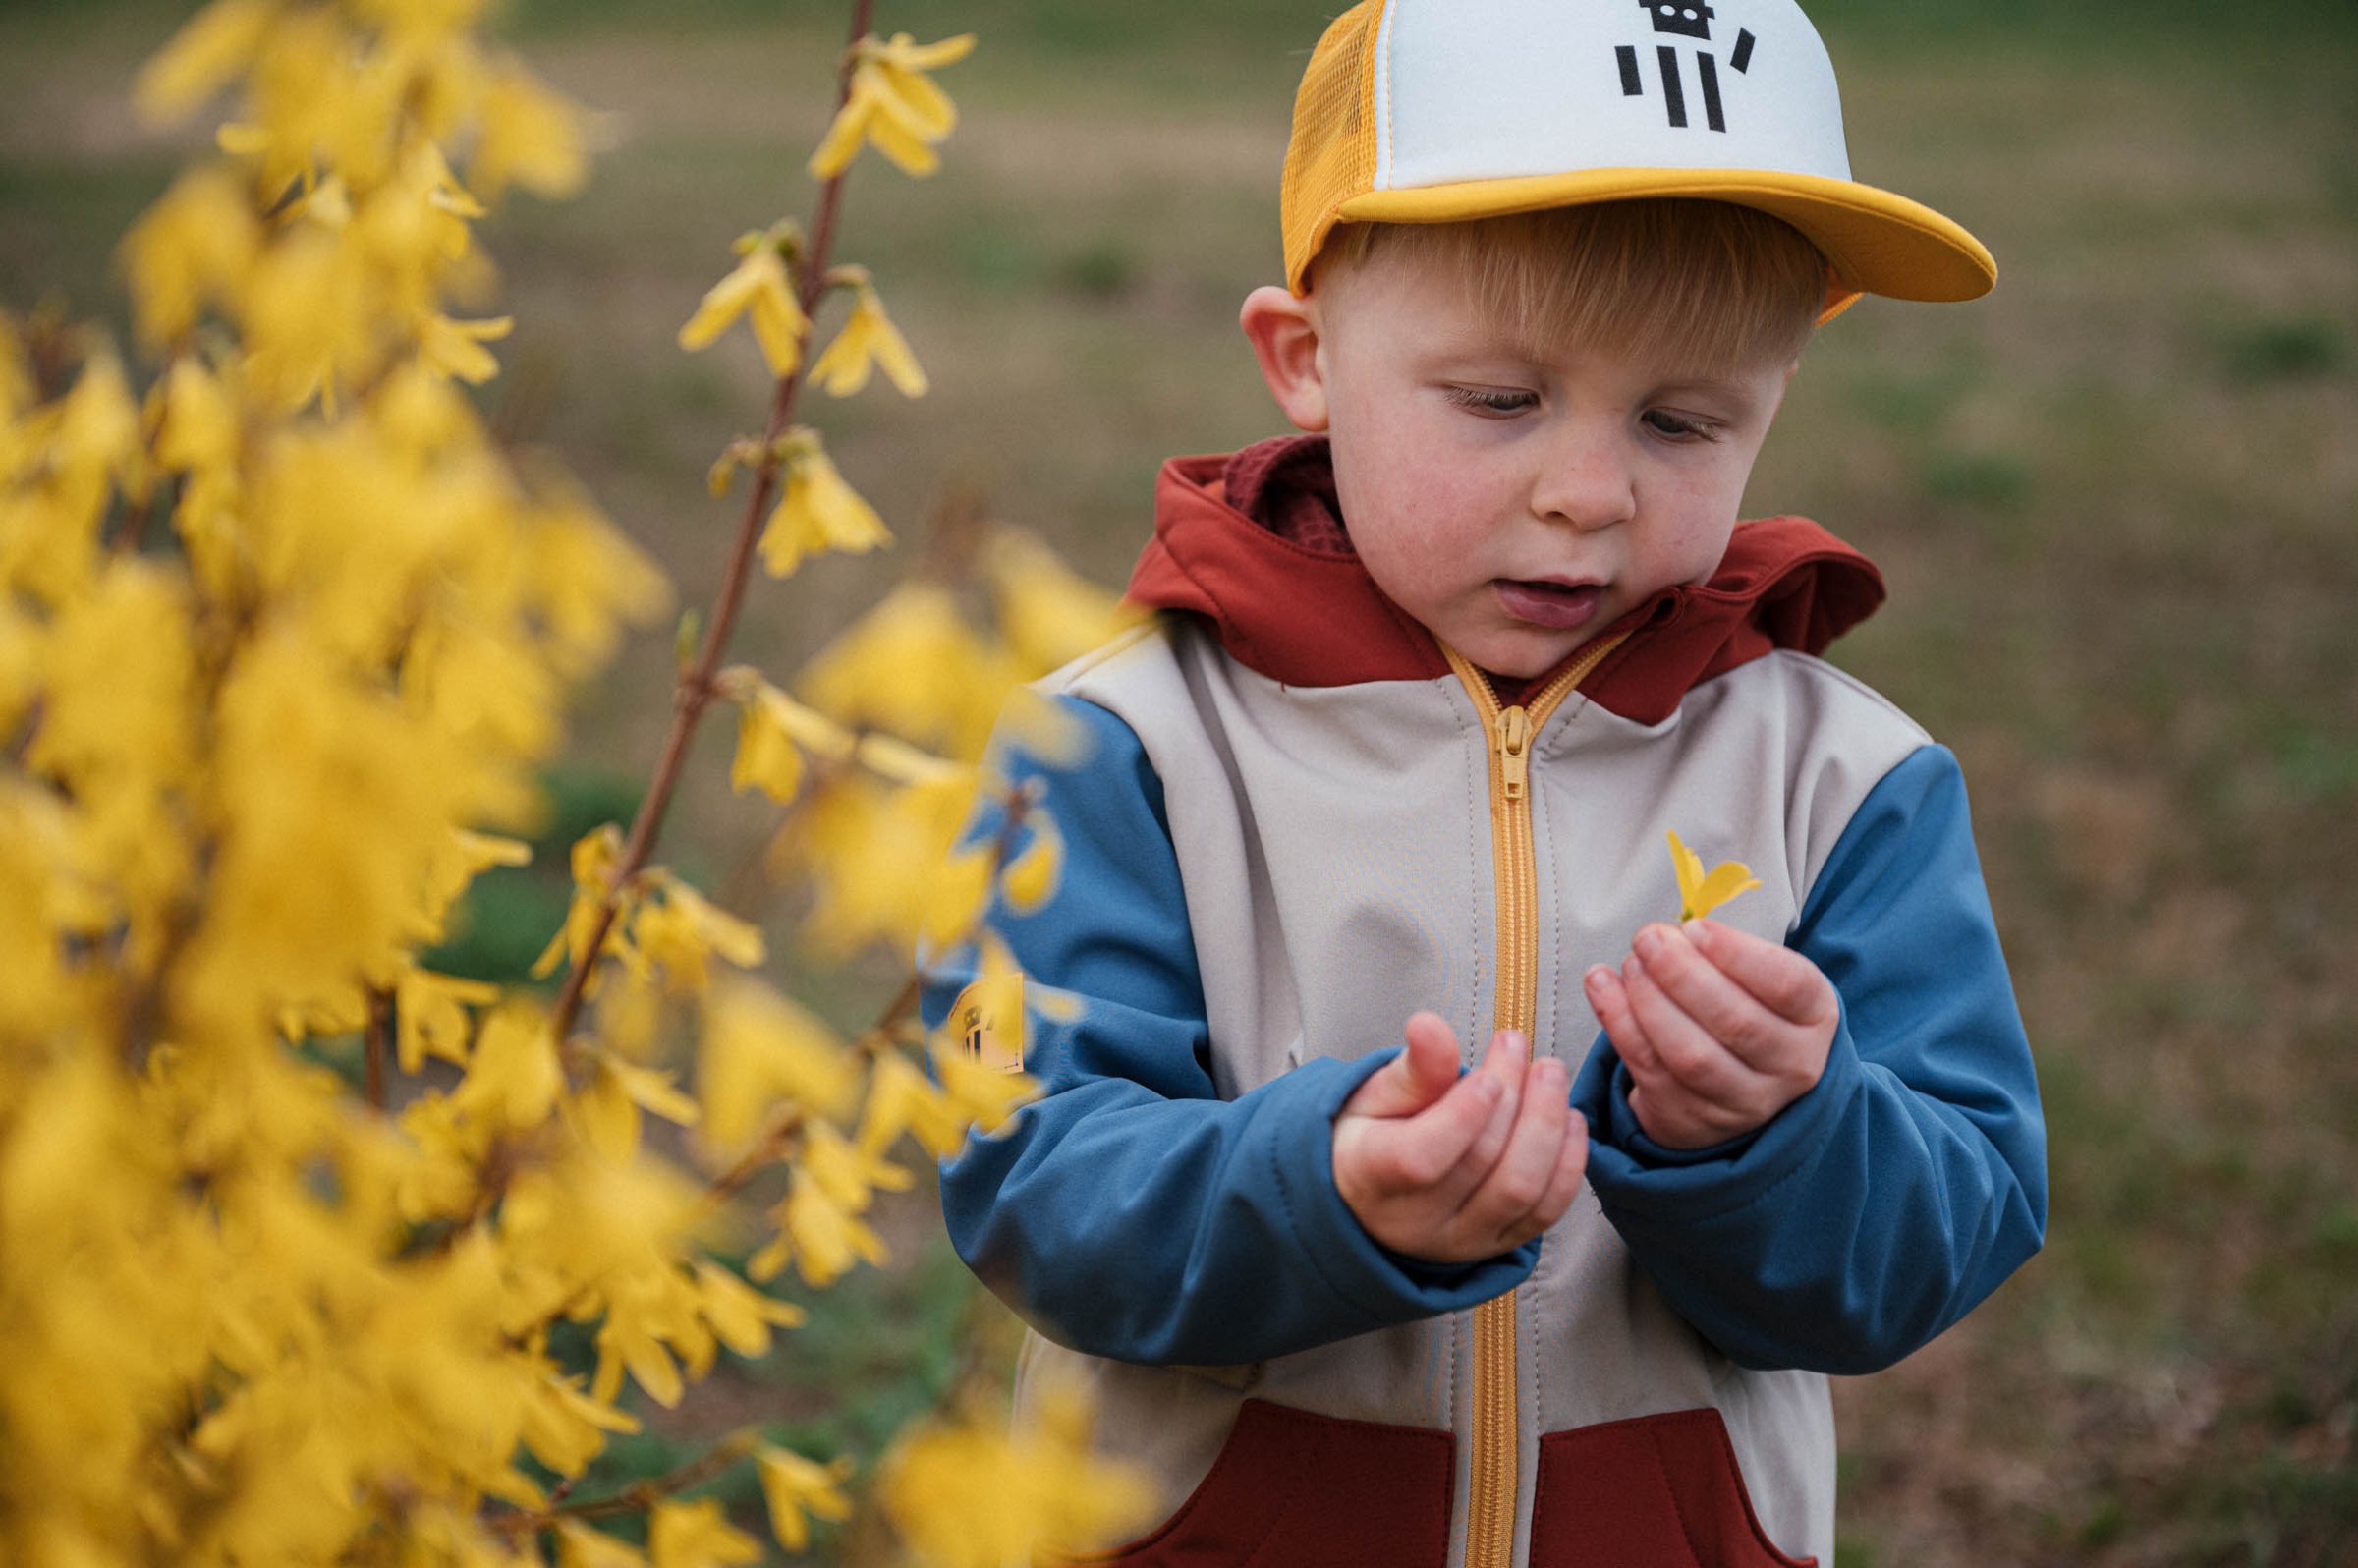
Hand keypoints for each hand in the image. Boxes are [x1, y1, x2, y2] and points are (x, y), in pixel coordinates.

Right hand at [1332, 1012, 1588, 1264]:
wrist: (1374, 1198)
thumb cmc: (1371, 1137)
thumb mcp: (1374, 1095)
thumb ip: (1412, 1067)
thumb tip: (1428, 1025)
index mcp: (1372, 1178)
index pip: (1420, 1158)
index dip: (1463, 1116)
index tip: (1487, 1075)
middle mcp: (1417, 1222)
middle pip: (1481, 1164)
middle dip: (1512, 1097)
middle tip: (1516, 1045)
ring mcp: (1463, 1241)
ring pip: (1521, 1190)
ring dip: (1547, 1126)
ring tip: (1548, 1073)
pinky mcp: (1499, 1244)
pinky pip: (1547, 1212)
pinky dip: (1569, 1163)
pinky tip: (1570, 1118)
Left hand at [1582, 918, 1838, 1150]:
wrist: (1742, 1088)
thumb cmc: (1751, 1011)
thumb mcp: (1761, 979)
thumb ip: (1725, 954)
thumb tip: (1668, 936)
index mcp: (1814, 1018)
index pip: (1788, 986)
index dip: (1737, 954)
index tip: (1694, 927)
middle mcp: (1789, 1066)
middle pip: (1735, 1022)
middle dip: (1681, 974)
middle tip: (1648, 938)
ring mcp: (1742, 1103)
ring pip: (1690, 1054)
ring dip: (1648, 1001)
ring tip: (1630, 964)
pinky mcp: (1692, 1119)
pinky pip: (1649, 1069)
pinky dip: (1619, 1023)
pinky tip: (1601, 984)